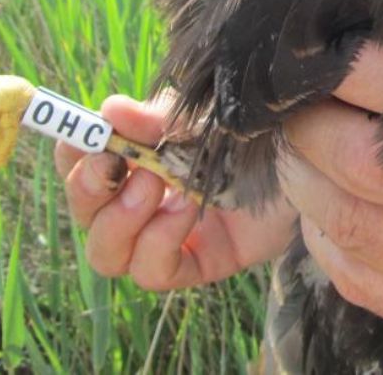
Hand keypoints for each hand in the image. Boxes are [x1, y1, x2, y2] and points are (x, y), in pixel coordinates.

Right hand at [56, 93, 295, 289]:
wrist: (311, 154)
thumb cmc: (248, 130)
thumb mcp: (201, 116)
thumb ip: (157, 119)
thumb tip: (110, 110)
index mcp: (134, 159)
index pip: (77, 164)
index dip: (71, 154)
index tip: (88, 136)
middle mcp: (141, 203)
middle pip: (85, 215)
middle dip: (89, 190)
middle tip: (114, 164)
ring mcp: (166, 238)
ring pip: (108, 255)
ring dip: (123, 220)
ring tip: (158, 185)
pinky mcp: (197, 264)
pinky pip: (155, 271)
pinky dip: (160, 241)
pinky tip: (186, 208)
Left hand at [279, 44, 382, 373]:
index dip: (354, 60)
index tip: (324, 38)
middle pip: (360, 165)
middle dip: (307, 122)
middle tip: (296, 94)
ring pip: (345, 228)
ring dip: (302, 180)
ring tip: (297, 145)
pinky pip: (362, 283)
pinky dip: (325, 241)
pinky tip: (324, 209)